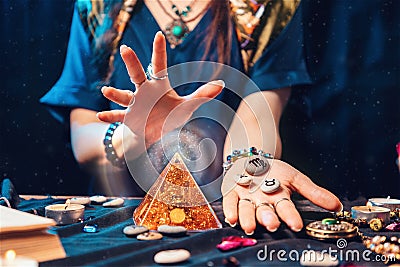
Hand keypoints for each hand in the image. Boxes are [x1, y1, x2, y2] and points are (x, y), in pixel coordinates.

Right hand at [97, 31, 223, 145]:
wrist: (156, 132)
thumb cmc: (171, 114)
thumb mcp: (187, 105)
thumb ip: (201, 95)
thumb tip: (221, 84)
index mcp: (158, 85)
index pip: (159, 65)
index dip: (159, 51)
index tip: (158, 34)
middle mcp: (144, 92)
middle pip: (137, 75)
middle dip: (132, 63)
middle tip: (126, 48)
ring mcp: (135, 104)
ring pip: (124, 96)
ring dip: (115, 94)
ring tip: (106, 90)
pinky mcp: (130, 118)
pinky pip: (119, 117)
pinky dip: (110, 117)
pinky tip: (100, 116)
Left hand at [222, 158, 341, 234]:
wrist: (251, 160)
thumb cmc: (274, 172)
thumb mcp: (295, 178)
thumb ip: (314, 192)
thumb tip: (338, 206)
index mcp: (279, 199)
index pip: (287, 209)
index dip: (291, 217)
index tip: (296, 225)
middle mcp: (262, 202)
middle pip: (266, 212)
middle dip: (268, 219)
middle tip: (272, 225)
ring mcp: (246, 198)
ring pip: (248, 211)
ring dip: (249, 218)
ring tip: (249, 226)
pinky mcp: (231, 193)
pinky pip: (230, 203)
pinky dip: (230, 210)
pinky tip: (231, 218)